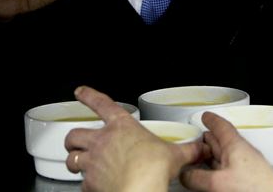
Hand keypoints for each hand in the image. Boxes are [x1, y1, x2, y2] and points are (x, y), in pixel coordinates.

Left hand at [65, 86, 203, 191]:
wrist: (139, 189)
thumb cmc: (153, 168)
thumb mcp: (175, 155)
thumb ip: (187, 150)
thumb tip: (200, 148)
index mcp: (122, 127)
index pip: (101, 104)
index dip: (89, 96)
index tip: (80, 91)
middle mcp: (102, 142)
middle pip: (75, 135)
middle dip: (73, 138)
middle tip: (78, 141)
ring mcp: (92, 162)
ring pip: (71, 158)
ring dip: (74, 159)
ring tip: (79, 162)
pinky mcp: (89, 182)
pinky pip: (82, 182)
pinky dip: (87, 183)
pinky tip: (95, 185)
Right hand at [180, 112, 272, 191]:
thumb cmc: (255, 188)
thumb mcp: (217, 182)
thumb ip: (197, 177)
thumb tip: (185, 175)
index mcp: (236, 145)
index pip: (222, 126)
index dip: (212, 120)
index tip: (205, 116)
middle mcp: (242, 153)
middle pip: (222, 140)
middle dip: (209, 138)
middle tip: (197, 137)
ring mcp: (246, 166)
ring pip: (225, 155)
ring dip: (212, 154)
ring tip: (199, 156)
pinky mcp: (249, 178)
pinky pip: (229, 168)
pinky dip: (217, 168)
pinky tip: (213, 176)